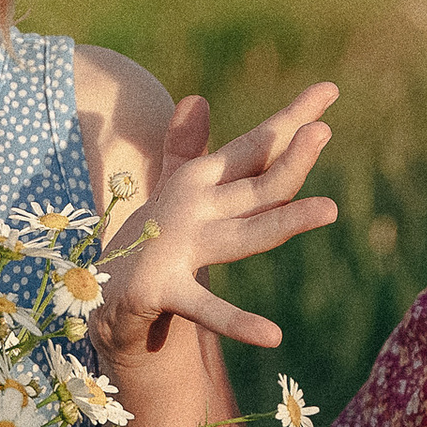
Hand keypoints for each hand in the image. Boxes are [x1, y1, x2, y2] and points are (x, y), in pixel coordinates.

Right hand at [95, 82, 339, 360]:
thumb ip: (188, 148)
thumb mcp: (172, 195)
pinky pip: (207, 309)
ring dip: (285, 222)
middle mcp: (192, 208)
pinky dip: (237, 323)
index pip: (255, 148)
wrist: (96, 296)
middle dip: (291, 160)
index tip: (330, 90)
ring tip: (329, 211)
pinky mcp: (163, 290)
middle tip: (322, 132)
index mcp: (200, 184)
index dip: (291, 120)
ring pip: (246, 235)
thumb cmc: (149, 241)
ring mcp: (178, 247)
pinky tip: (272, 336)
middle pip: (257, 185)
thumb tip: (197, 99)